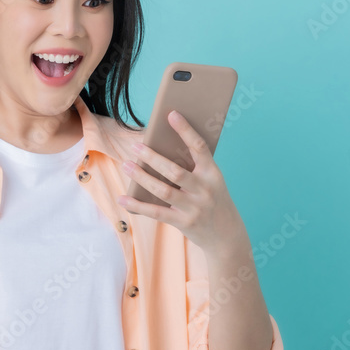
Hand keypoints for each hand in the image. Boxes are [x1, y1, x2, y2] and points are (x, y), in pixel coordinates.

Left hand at [117, 110, 246, 258]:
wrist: (227, 235)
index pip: (200, 147)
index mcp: (213, 174)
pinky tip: (122, 199)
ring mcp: (194, 208)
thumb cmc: (213, 200)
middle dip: (153, 158)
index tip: (172, 114)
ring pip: (163, 191)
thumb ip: (192, 167)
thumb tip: (160, 148)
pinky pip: (156, 212)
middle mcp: (205, 190)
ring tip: (127, 165)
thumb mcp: (211, 181)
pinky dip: (137, 206)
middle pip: (175, 171)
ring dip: (142, 177)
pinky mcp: (183, 222)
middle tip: (136, 146)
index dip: (186, 130)